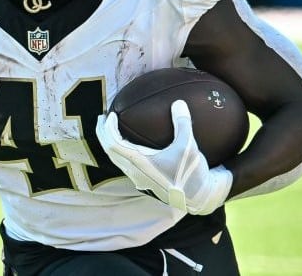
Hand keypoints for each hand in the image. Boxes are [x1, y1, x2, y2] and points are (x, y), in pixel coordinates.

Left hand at [96, 100, 232, 214]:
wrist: (199, 199)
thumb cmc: (192, 173)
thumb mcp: (189, 147)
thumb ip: (182, 123)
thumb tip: (179, 102)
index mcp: (140, 163)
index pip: (113, 144)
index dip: (108, 128)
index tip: (111, 114)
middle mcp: (135, 172)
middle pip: (110, 151)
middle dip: (103, 134)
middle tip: (102, 118)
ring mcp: (139, 178)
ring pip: (116, 159)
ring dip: (111, 143)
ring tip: (111, 129)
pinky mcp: (145, 181)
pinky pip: (125, 164)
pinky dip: (121, 151)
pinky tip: (130, 144)